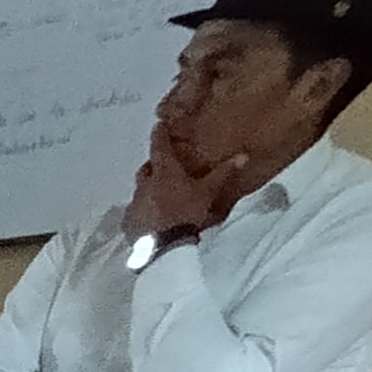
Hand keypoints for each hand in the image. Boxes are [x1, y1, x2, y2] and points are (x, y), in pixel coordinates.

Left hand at [127, 125, 249, 239]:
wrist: (165, 246)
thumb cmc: (187, 213)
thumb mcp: (208, 192)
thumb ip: (223, 173)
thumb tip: (243, 155)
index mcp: (164, 173)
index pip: (159, 147)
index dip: (159, 135)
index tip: (157, 125)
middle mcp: (144, 185)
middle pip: (146, 170)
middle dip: (153, 168)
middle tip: (162, 170)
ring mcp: (134, 204)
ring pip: (139, 192)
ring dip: (148, 192)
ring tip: (160, 199)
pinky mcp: (128, 223)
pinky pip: (133, 214)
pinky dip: (141, 213)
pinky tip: (150, 220)